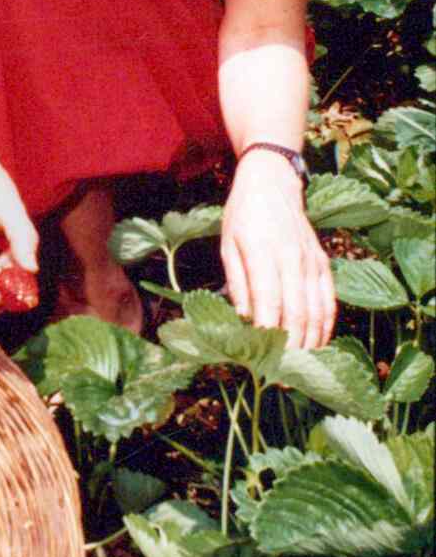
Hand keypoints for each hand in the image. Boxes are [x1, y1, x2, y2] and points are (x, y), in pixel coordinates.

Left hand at [220, 151, 334, 350]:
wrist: (273, 182)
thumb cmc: (243, 215)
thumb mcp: (227, 244)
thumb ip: (237, 282)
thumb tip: (243, 318)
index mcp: (262, 251)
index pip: (269, 301)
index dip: (268, 333)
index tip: (262, 359)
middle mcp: (291, 256)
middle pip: (297, 311)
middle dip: (291, 347)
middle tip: (282, 375)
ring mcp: (311, 260)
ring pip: (317, 309)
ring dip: (311, 342)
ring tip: (300, 368)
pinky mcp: (323, 262)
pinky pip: (329, 299)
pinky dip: (326, 325)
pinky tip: (318, 344)